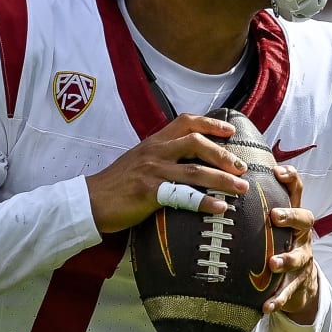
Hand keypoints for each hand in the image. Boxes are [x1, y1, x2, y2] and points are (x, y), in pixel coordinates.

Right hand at [85, 113, 248, 232]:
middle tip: (242, 167)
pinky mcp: (149, 193)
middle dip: (223, 154)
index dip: (210, 124)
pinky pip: (183, 196)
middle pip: (196, 143)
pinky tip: (219, 208)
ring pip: (195, 171)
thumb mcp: (139, 160)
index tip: (231, 131)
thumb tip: (187, 160)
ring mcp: (152, 171)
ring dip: (222, 179)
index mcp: (154, 142)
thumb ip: (161, 156)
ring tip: (241, 188)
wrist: (90, 201)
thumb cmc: (116, 185)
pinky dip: (204, 202)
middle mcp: (155, 152)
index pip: (186, 122)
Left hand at [263, 164, 318, 322]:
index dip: (291, 179)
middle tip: (275, 216)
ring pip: (299, 256)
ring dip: (286, 259)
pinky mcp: (298, 283)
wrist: (298, 283)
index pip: (296, 192)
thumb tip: (216, 183)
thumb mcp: (270, 226)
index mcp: (292, 217)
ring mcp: (302, 259)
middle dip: (290, 216)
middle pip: (305, 219)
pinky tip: (265, 307)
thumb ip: (252, 208)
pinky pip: (288, 292)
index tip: (278, 170)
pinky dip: (278, 299)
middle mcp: (301, 235)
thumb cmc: (275, 244)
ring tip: (273, 263)